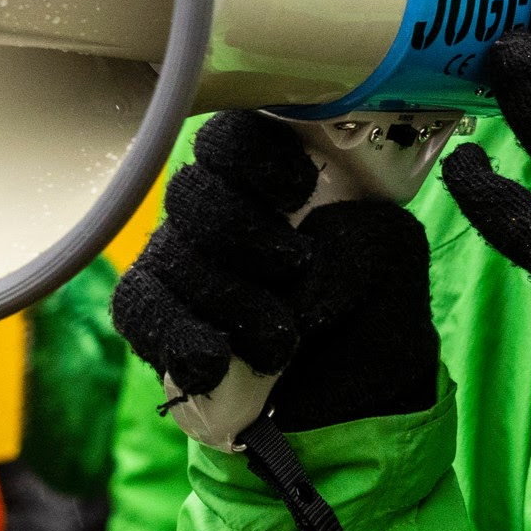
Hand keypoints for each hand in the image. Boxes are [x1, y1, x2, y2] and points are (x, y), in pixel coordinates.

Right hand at [113, 112, 437, 431]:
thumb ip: (357, 231)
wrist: (354, 394)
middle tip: (292, 267)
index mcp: (272, 173)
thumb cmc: (372, 308)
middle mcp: (216, 207)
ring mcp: (180, 260)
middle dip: (244, 235)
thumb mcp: (390, 255)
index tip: (298, 190)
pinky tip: (214, 360)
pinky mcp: (158, 314)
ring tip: (281, 343)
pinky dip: (177, 335)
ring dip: (229, 301)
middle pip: (193, 194)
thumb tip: (309, 249)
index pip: (234, 136)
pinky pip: (139, 308)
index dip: (256, 159)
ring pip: (170, 255)